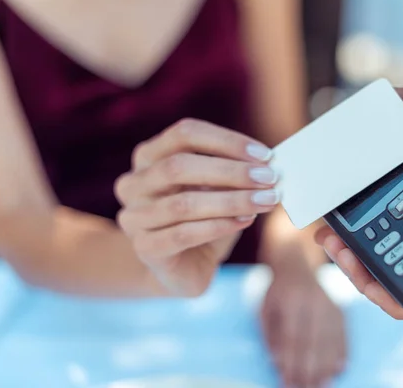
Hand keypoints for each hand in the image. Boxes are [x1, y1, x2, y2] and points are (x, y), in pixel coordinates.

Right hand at [114, 119, 279, 295]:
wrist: (182, 267)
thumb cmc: (204, 220)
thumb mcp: (219, 190)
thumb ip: (235, 175)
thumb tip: (268, 166)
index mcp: (149, 156)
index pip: (184, 134)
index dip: (226, 141)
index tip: (265, 155)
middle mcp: (134, 182)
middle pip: (178, 166)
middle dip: (231, 171)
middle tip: (269, 179)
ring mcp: (134, 217)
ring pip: (183, 204)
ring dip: (231, 201)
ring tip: (265, 201)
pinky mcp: (145, 248)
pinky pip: (183, 234)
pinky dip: (219, 226)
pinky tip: (245, 221)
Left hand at [260, 261, 346, 386]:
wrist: (297, 265)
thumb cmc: (277, 292)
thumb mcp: (266, 308)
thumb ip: (271, 335)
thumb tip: (277, 362)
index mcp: (291, 300)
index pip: (293, 337)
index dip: (291, 363)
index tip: (287, 383)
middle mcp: (313, 302)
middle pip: (314, 342)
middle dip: (310, 370)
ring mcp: (330, 305)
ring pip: (330, 340)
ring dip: (326, 366)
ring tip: (322, 385)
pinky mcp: (340, 309)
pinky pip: (344, 334)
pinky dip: (342, 353)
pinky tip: (339, 369)